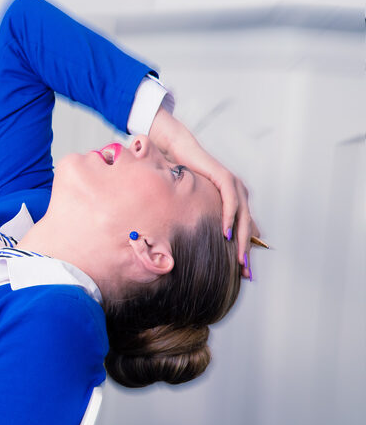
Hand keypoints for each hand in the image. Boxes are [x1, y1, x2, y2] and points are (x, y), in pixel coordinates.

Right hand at [149, 108, 259, 278]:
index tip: (244, 273)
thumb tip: (212, 239)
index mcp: (235, 202)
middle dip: (246, 251)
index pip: (246, 231)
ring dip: (241, 239)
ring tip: (238, 258)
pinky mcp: (225, 178)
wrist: (176, 151)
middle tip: (245, 271)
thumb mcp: (197, 204)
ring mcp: (234, 185)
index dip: (246, 252)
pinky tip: (226, 232)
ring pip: (243, 217)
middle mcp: (239, 194)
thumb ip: (208, 217)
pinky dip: (230, 218)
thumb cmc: (183, 176)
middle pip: (248, 227)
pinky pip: (231, 201)